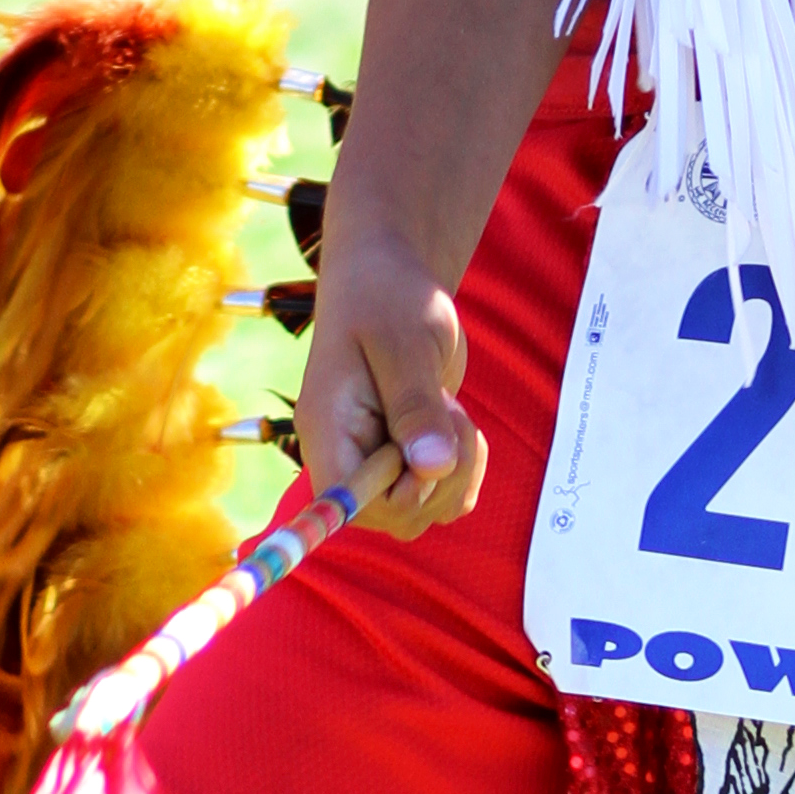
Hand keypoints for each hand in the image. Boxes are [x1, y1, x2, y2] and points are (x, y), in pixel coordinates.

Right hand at [296, 196, 484, 540]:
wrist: (392, 276)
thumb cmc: (387, 297)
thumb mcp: (404, 343)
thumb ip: (415, 405)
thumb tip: (431, 469)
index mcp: (328, 432)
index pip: (347, 507)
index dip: (396, 497)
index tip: (425, 452)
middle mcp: (348, 455)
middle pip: (395, 517)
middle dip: (439, 479)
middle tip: (447, 414)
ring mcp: (379, 460)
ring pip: (426, 511)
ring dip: (458, 472)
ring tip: (451, 413)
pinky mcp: (409, 456)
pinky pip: (444, 493)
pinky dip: (466, 470)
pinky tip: (460, 425)